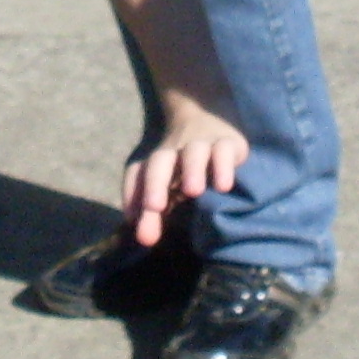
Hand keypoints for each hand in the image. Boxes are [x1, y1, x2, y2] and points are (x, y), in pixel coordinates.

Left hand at [119, 95, 248, 248]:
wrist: (208, 119)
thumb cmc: (182, 167)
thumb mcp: (167, 190)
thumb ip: (152, 216)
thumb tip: (143, 240)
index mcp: (155, 163)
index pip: (137, 174)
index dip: (131, 193)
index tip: (131, 219)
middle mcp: (174, 152)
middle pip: (159, 161)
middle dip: (155, 183)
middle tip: (154, 207)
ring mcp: (200, 145)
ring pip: (193, 152)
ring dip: (192, 170)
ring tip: (193, 192)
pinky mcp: (227, 143)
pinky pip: (224, 149)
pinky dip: (223, 165)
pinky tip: (224, 186)